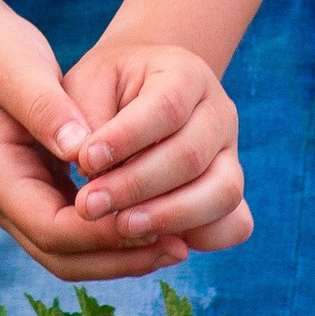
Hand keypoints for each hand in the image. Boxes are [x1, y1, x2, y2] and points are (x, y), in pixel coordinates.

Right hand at [0, 12, 191, 283]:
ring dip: (122, 255)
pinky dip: (115, 235)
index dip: (103, 234)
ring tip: (177, 244)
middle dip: (120, 259)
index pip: (51, 229)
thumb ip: (47, 110)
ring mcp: (21, 203)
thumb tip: (81, 149)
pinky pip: (79, 234)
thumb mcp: (19, 70)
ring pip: (72, 255)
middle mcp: (5, 202)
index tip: (154, 222)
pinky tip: (156, 221)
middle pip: (63, 257)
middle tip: (177, 249)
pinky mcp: (41, 195)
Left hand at [64, 35, 249, 258]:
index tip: (83, 161)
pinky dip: (203, 238)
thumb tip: (80, 161)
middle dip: (136, 186)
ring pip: (221, 192)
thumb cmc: (106, 88)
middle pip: (191, 156)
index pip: (166, 108)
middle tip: (89, 205)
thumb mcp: (84, 85)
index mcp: (185, 73)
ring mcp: (231, 153)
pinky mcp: (229, 189)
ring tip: (121, 228)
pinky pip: (235, 223)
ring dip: (169, 217)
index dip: (126, 140)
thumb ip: (79, 116)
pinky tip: (157, 241)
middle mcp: (219, 112)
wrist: (140, 90)